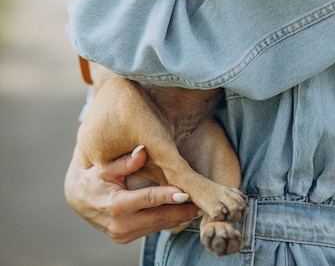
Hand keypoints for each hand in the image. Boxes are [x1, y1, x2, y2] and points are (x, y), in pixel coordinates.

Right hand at [64, 145, 199, 243]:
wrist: (78, 198)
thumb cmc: (94, 177)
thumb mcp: (106, 166)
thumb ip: (125, 161)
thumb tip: (143, 150)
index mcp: (115, 206)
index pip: (148, 200)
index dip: (168, 196)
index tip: (186, 192)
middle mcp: (120, 226)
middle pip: (158, 218)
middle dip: (181, 211)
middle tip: (201, 202)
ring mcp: (123, 235)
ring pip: (157, 226)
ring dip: (177, 217)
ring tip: (197, 206)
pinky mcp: (126, 238)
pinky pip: (151, 228)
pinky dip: (167, 221)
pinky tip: (182, 211)